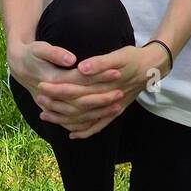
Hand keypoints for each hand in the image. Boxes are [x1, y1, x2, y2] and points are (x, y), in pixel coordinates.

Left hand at [34, 43, 169, 139]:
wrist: (152, 68)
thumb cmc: (134, 58)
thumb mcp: (119, 56)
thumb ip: (100, 62)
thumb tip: (81, 69)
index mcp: (105, 86)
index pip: (76, 90)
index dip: (58, 89)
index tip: (41, 85)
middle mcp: (107, 101)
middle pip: (76, 106)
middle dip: (56, 104)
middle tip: (38, 99)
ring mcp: (111, 109)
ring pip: (84, 119)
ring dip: (64, 118)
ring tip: (45, 115)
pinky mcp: (115, 112)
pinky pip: (98, 126)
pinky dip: (85, 131)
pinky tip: (72, 134)